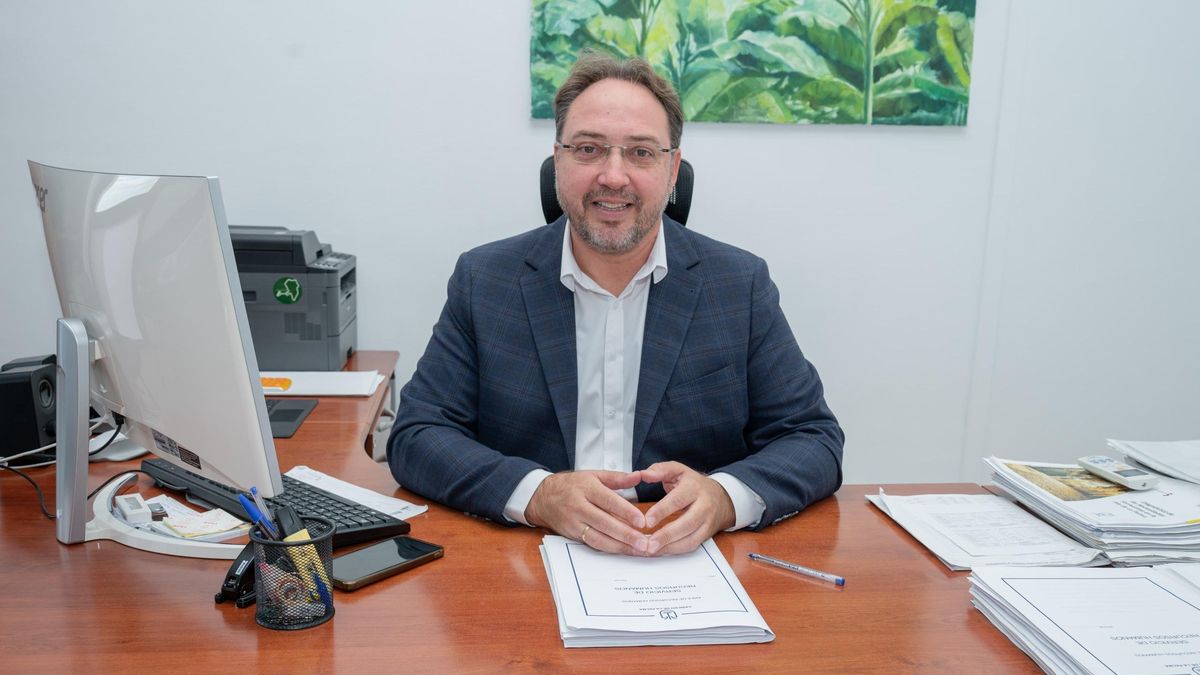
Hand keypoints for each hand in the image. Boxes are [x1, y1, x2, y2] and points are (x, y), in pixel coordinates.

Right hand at [525, 470, 649, 554]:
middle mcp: (579, 506)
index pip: (609, 501)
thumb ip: (617, 477)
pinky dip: (608, 549)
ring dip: (619, 546)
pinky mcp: (572, 535)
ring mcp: (574, 523)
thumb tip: (638, 476)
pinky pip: (592, 544)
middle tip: (644, 542)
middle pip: (604, 523)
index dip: (626, 512)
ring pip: (598, 537)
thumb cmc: (572, 486)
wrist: (542, 498)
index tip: (642, 521)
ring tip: (637, 550)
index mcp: (587, 488)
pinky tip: (623, 551)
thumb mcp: (593, 475)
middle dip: (626, 535)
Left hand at [640, 461, 734, 555]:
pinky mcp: (706, 535)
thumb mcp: (678, 470)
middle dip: (666, 535)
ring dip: (670, 547)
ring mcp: (707, 522)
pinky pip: (691, 545)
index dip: (662, 511)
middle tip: (649, 543)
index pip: (678, 500)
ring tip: (651, 550)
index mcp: (694, 487)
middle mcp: (704, 506)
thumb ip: (660, 470)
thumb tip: (644, 474)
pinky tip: (660, 551)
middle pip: (687, 523)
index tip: (647, 521)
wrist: (720, 497)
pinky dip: (675, 551)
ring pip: (690, 538)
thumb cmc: (693, 484)